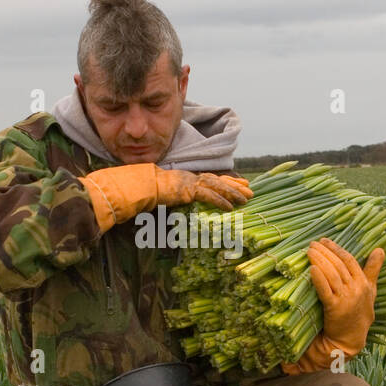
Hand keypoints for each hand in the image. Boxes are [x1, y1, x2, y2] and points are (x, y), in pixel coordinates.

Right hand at [79, 163, 251, 231]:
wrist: (136, 187)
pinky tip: (232, 207)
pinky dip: (221, 201)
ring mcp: (189, 182)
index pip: (209, 179)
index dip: (225, 181)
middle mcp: (189, 178)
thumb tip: (173, 207)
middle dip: (235, 185)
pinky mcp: (187, 189)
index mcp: (184, 179)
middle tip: (250, 190)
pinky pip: (208, 196)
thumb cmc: (145, 192)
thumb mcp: (162, 198)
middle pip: (217, 180)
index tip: (238, 183)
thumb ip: (171, 201)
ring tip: (247, 198)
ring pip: (217, 186)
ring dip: (233, 192)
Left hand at [281, 238, 383, 373]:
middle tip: (312, 244)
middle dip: (325, 252)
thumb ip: (373, 270)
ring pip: (332, 275)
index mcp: (364, 283)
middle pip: (339, 265)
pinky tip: (311, 269)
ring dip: (320, 261)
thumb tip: (380, 249)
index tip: (324, 240)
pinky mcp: (335, 308)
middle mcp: (356, 289)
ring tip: (309, 252)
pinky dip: (318, 278)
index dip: (336, 249)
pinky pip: (326, 290)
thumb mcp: (370, 290)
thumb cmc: (359, 313)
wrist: (351, 339)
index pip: (350, 260)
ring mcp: (346, 299)